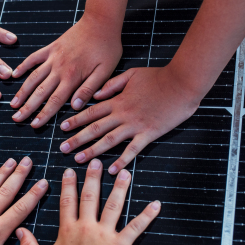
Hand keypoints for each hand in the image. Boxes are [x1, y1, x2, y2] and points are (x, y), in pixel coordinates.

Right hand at [10, 13, 121, 127]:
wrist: (101, 21)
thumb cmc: (107, 47)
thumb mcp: (105, 71)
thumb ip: (89, 89)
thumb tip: (74, 107)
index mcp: (73, 77)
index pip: (55, 101)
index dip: (44, 114)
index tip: (34, 125)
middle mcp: (59, 68)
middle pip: (40, 92)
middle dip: (27, 108)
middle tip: (16, 119)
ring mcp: (53, 57)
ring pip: (33, 77)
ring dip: (22, 91)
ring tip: (13, 104)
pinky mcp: (51, 47)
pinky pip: (33, 58)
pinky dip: (23, 66)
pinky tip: (14, 75)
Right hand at [17, 159, 159, 244]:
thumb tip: (19, 232)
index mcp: (67, 231)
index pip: (67, 201)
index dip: (69, 184)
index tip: (71, 171)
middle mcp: (86, 228)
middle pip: (91, 196)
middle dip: (94, 177)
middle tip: (97, 163)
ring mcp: (105, 235)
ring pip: (114, 205)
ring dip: (120, 187)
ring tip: (125, 172)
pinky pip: (136, 227)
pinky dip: (147, 215)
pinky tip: (156, 204)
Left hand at [59, 66, 200, 174]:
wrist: (182, 83)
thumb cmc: (158, 77)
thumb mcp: (130, 74)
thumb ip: (111, 85)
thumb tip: (95, 96)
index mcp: (117, 100)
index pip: (91, 112)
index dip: (75, 121)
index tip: (62, 129)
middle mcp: (122, 114)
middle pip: (95, 129)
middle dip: (77, 139)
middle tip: (62, 149)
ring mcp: (135, 125)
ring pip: (109, 141)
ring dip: (92, 151)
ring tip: (78, 159)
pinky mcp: (149, 134)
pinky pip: (133, 150)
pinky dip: (122, 161)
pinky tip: (112, 170)